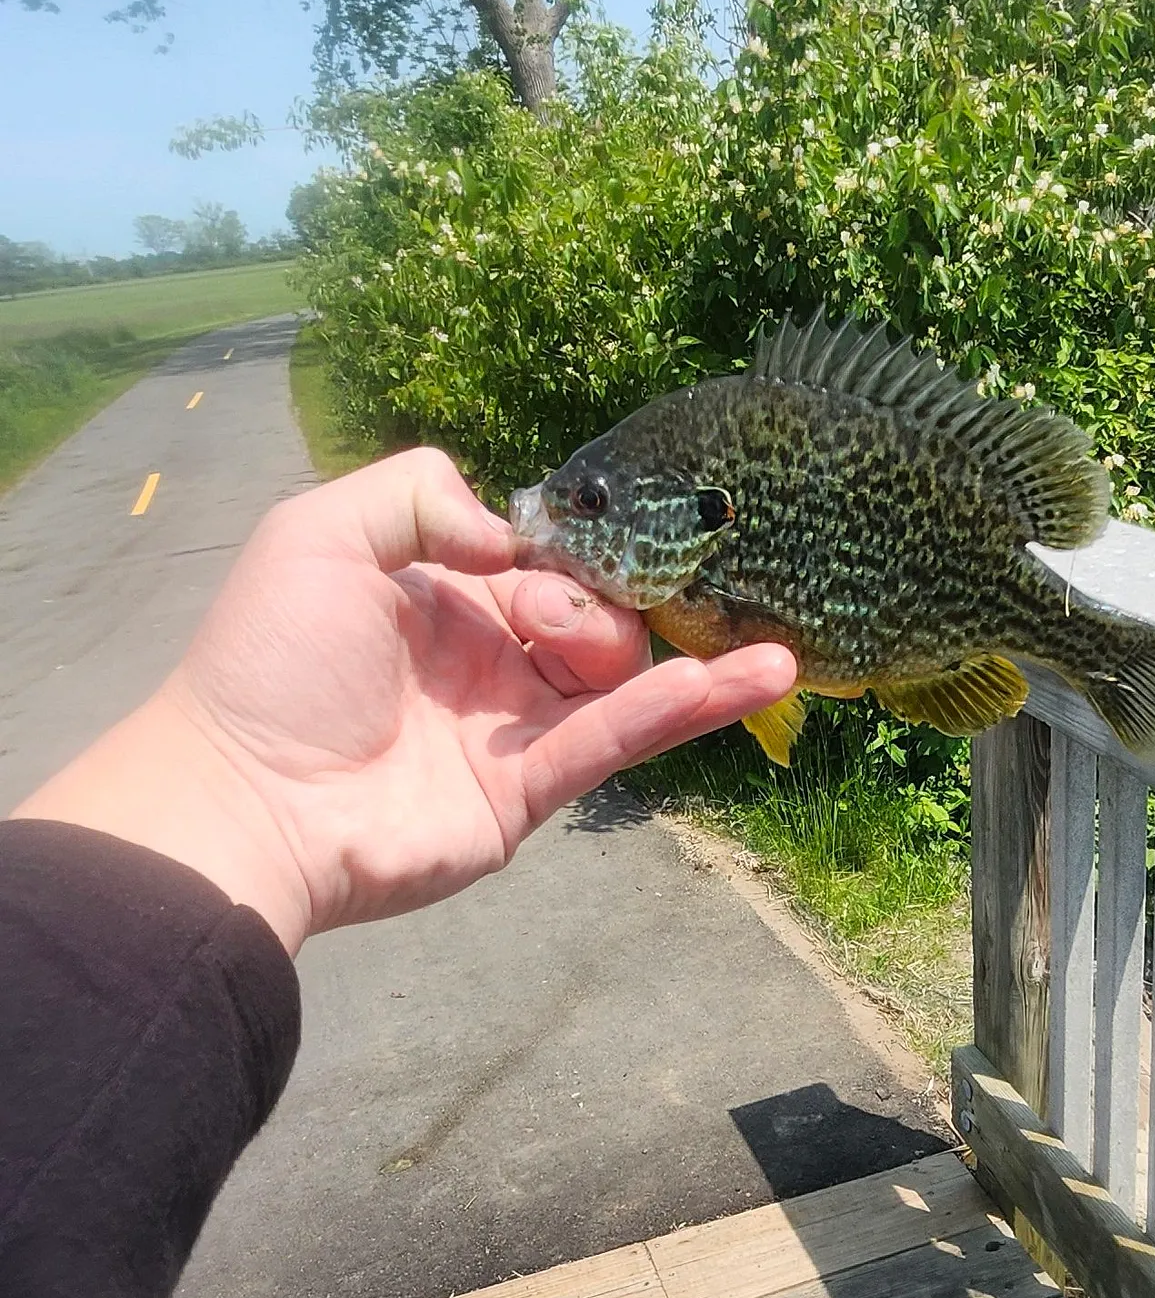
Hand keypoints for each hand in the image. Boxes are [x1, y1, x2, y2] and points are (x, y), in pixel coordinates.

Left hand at [12, 449, 795, 953]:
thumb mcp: (322, 533)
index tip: (576, 551)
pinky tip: (753, 679)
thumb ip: (421, 495)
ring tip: (765, 650)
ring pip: (622, 681)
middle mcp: (486, 658)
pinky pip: (617, 741)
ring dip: (691, 660)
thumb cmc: (271, 660)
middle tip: (547, 623)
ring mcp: (513, 728)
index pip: (542, 558)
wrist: (246, 802)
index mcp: (442, 594)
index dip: (569, 552)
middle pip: (592, 615)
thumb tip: (520, 538)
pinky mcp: (531, 792)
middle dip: (598, 605)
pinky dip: (685, 711)